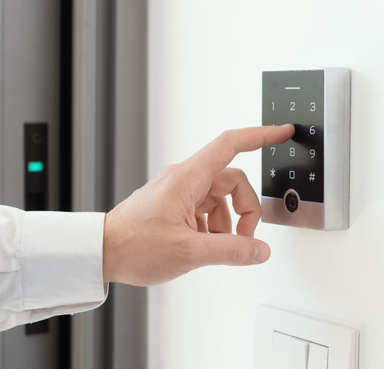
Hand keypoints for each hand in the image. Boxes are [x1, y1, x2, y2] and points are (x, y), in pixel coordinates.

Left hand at [102, 125, 294, 285]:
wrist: (101, 252)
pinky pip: (206, 210)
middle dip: (245, 209)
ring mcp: (178, 192)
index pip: (231, 144)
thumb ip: (230, 250)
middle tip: (242, 238)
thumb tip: (259, 250)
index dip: (260, 135)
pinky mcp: (174, 205)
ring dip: (227, 224)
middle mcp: (184, 179)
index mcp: (187, 178)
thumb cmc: (132, 245)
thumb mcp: (188, 252)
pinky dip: (212, 228)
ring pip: (221, 199)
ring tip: (213, 247)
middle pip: (233, 180)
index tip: (282, 132)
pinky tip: (200, 246)